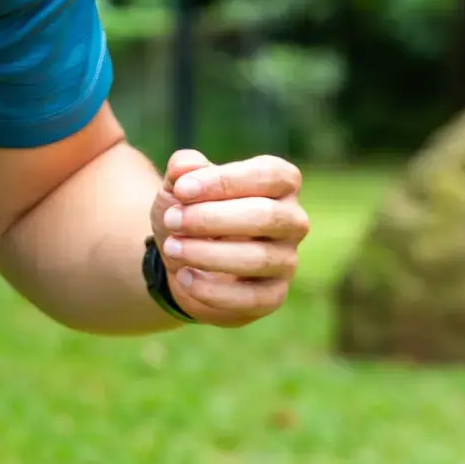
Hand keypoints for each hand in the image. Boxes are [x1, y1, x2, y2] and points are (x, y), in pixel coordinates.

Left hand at [149, 149, 308, 326]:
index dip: (224, 180)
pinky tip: (183, 276)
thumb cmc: (190, 211)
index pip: (268, 175)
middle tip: (172, 220)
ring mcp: (287, 260)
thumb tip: (185, 165)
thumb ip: (183, 170)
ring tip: (172, 248)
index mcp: (281, 183)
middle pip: (267, 216)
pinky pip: (251, 298)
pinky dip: (212, 290)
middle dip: (212, 218)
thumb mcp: (180, 186)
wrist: (181, 258)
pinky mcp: (273, 296)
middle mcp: (292, 221)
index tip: (180, 189)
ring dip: (208, 253)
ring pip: (259, 258)